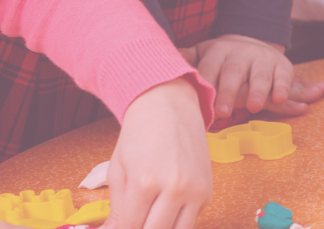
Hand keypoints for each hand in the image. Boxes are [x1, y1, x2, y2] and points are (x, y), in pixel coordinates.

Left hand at [104, 76, 211, 228]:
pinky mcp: (207, 192)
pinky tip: (164, 208)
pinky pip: (190, 220)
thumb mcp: (118, 171)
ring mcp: (195, 191)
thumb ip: (116, 209)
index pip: (129, 228)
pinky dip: (176, 221)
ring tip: (148, 219)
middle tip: (132, 222)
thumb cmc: (140, 135)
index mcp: (145, 182)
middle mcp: (175, 189)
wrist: (169, 107)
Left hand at [191, 35, 323, 118]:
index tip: (200, 105)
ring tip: (253, 107)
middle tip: (222, 113)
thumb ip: (185, 60)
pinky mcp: (282, 65)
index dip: (205, 86)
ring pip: (260, 74)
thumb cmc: (221, 59)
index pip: (209, 68)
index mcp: (218, 51)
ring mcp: (262, 58)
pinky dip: (283, 87)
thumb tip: (158, 63)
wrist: (252, 43)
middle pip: (233, 71)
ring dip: (258, 91)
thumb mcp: (202, 55)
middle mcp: (241, 52)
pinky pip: (283, 76)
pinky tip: (279, 99)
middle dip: (228, 91)